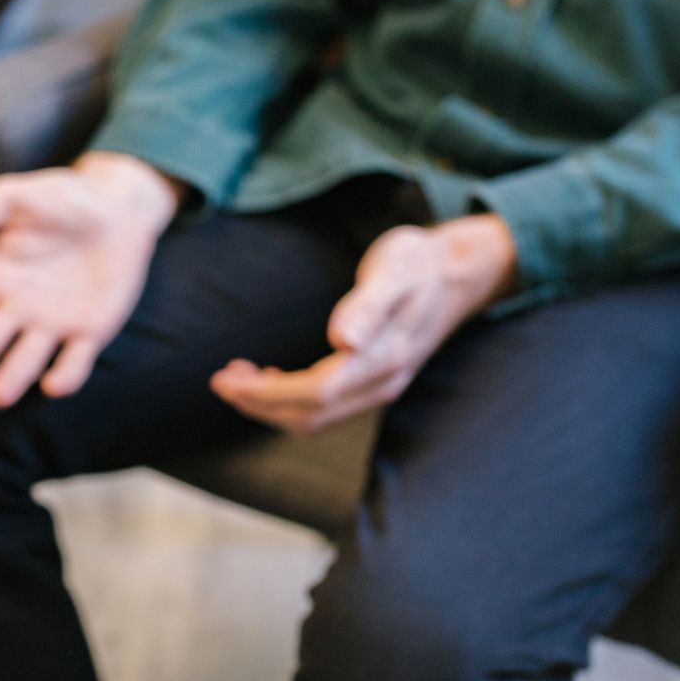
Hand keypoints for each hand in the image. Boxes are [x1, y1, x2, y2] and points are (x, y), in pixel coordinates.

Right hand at [0, 152, 180, 407]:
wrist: (119, 208)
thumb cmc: (59, 200)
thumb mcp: (12, 199)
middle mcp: (15, 309)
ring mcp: (52, 325)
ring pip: (27, 358)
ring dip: (13, 377)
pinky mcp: (89, 332)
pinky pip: (76, 360)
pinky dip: (66, 375)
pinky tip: (54, 385)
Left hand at [212, 215, 518, 434]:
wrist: (460, 272)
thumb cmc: (420, 262)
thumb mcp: (394, 269)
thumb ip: (367, 306)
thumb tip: (341, 340)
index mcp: (383, 357)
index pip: (315, 393)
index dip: (266, 394)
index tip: (227, 380)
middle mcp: (383, 382)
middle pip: (310, 415)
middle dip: (259, 405)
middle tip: (220, 380)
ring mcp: (381, 386)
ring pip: (316, 418)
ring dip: (271, 406)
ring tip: (235, 379)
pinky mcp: (376, 382)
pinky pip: (326, 408)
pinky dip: (290, 401)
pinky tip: (269, 378)